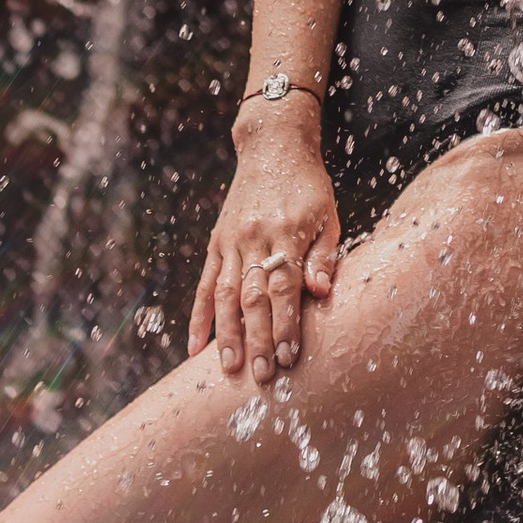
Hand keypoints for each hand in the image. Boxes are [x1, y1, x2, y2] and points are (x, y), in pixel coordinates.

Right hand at [189, 111, 341, 384]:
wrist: (273, 146)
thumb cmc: (309, 186)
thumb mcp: (327, 214)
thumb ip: (323, 255)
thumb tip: (321, 293)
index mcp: (286, 231)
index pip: (285, 285)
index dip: (287, 322)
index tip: (290, 356)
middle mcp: (255, 237)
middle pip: (254, 295)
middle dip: (258, 338)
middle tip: (263, 376)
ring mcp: (232, 241)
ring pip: (226, 294)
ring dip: (227, 334)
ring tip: (228, 369)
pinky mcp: (217, 242)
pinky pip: (206, 284)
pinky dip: (200, 316)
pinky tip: (195, 347)